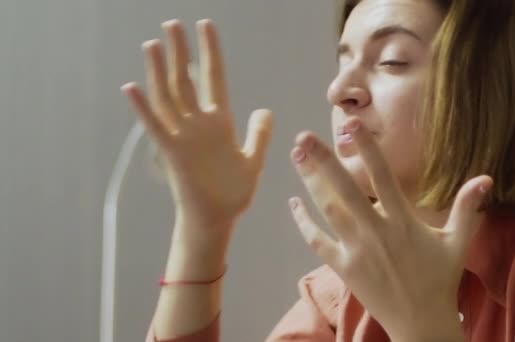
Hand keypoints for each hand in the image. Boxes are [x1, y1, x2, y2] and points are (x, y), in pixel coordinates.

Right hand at [121, 19, 273, 240]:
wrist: (216, 220)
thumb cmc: (233, 194)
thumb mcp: (253, 160)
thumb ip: (259, 134)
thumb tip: (264, 109)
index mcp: (220, 122)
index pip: (214, 77)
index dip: (210, 51)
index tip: (205, 26)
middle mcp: (199, 124)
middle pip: (186, 80)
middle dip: (180, 51)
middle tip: (172, 23)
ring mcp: (184, 136)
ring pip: (169, 96)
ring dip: (160, 71)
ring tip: (153, 44)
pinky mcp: (172, 153)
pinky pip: (155, 127)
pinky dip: (143, 109)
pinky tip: (131, 88)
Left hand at [288, 118, 491, 340]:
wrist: (421, 323)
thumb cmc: (440, 280)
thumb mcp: (458, 243)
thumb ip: (467, 208)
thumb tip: (486, 177)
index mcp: (403, 222)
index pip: (383, 177)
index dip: (367, 149)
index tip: (352, 124)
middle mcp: (376, 232)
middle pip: (345, 191)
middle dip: (323, 162)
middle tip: (303, 137)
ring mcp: (357, 251)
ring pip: (328, 211)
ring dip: (310, 183)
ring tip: (296, 157)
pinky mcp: (343, 268)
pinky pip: (318, 243)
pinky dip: (304, 223)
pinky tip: (293, 203)